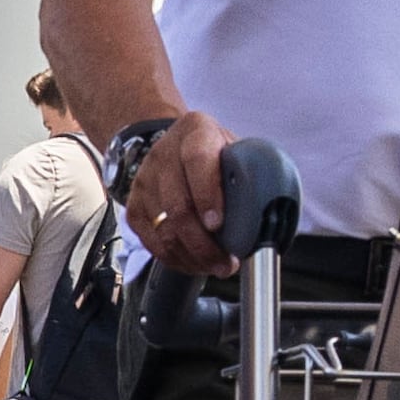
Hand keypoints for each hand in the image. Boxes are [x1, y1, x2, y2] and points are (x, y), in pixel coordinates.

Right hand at [126, 110, 236, 277]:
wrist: (174, 146)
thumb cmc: (213, 153)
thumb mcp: (234, 149)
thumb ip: (248, 173)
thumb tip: (265, 212)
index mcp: (196, 132)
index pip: (198, 162)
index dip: (208, 195)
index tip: (218, 224)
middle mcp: (164, 155)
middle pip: (178, 207)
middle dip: (204, 244)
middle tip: (226, 263)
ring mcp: (145, 182)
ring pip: (164, 231)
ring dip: (192, 258)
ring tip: (215, 267)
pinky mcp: (134, 207)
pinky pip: (152, 243)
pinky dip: (175, 260)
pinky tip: (194, 263)